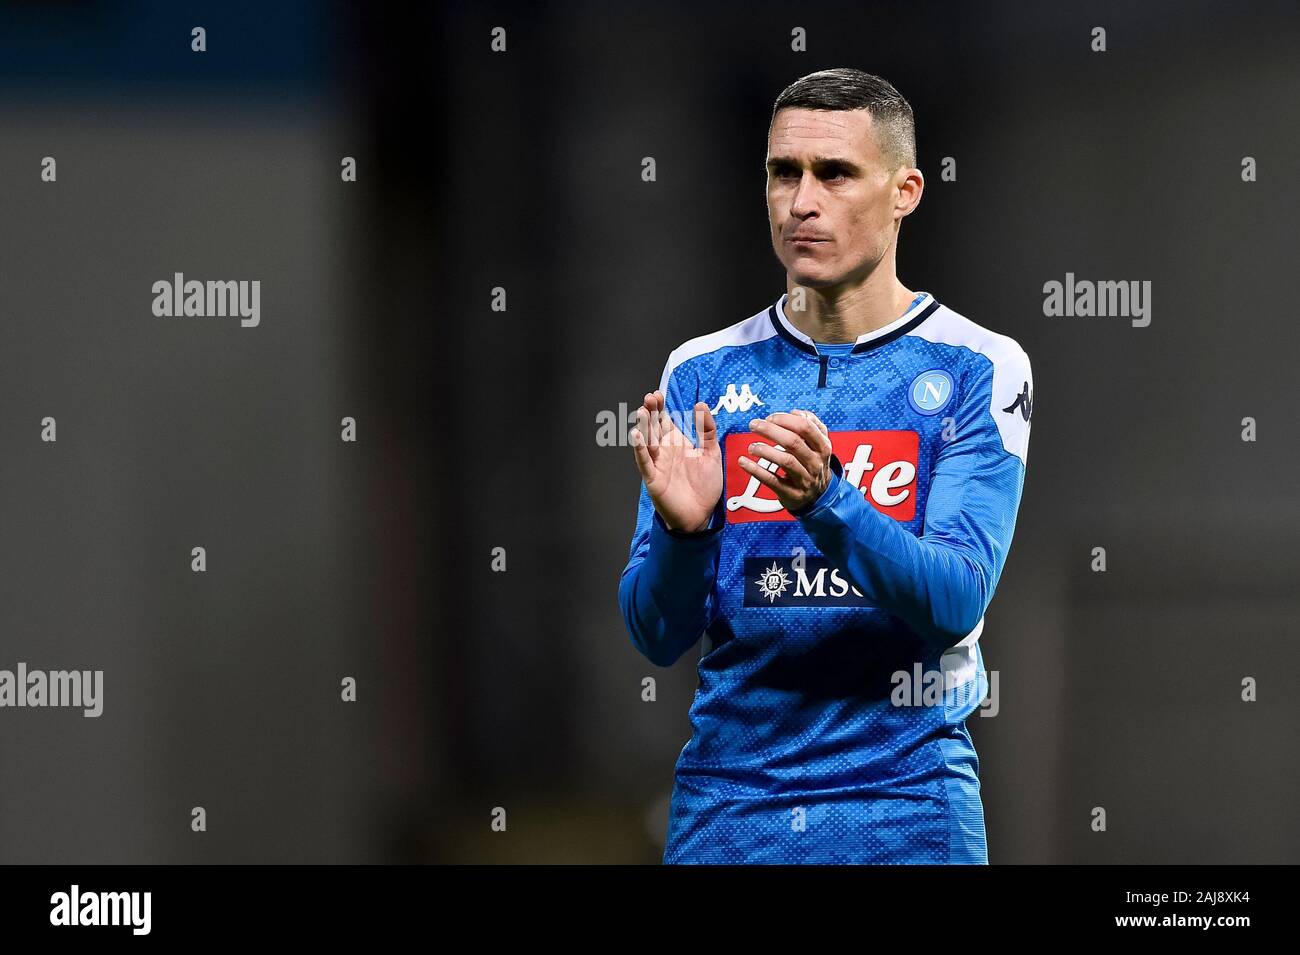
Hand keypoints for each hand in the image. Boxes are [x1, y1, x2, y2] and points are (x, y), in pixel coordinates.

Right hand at [630, 390, 721, 531]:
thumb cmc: (704, 486)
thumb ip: (707, 430)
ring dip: (644, 427)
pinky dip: (640, 449)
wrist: (700, 516)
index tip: (659, 393)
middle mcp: (664, 451)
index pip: (665, 421)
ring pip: (647, 442)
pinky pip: (644, 462)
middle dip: (651, 412)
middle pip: (654, 427)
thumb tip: (700, 405)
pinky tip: (637, 436)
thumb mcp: (711, 454)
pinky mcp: (653, 479)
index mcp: (676, 444)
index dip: (661, 407)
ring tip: (643, 411)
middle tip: (650, 397)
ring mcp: (657, 464)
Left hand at [739, 409, 833, 513]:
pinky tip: (744, 462)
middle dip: (770, 430)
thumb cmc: (813, 465)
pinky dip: (756, 470)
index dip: (785, 419)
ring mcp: (805, 480)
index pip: (805, 427)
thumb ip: (810, 425)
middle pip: (793, 442)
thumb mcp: (819, 445)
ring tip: (751, 446)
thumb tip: (796, 412)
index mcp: (822, 447)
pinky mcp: (791, 494)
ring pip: (785, 461)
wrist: (818, 497)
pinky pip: (772, 480)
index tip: (769, 418)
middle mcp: (815, 463)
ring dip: (765, 450)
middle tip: (754, 425)